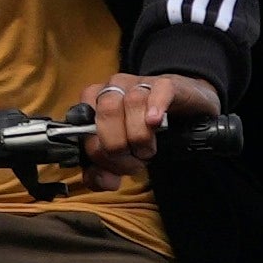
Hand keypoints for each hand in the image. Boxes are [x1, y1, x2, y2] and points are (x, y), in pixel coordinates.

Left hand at [82, 70, 223, 180]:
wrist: (177, 109)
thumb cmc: (140, 132)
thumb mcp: (118, 155)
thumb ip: (102, 173)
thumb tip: (101, 179)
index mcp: (90, 104)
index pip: (84, 130)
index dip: (101, 155)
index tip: (117, 169)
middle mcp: (110, 89)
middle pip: (107, 114)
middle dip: (120, 147)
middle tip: (134, 162)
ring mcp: (137, 84)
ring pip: (132, 104)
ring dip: (141, 136)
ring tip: (147, 150)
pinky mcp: (164, 84)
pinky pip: (157, 91)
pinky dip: (155, 107)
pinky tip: (155, 121)